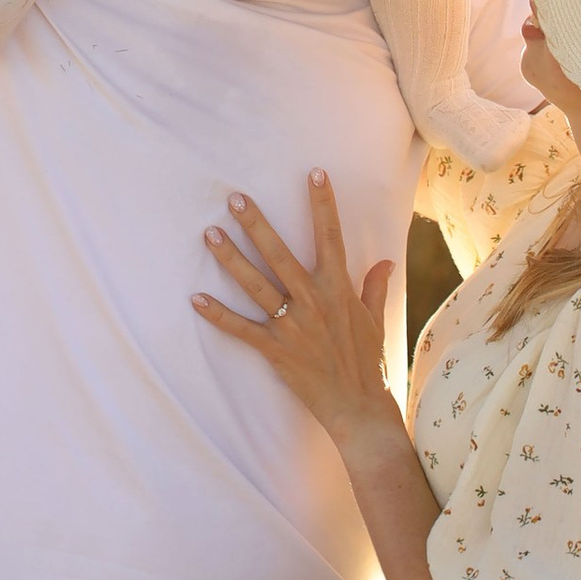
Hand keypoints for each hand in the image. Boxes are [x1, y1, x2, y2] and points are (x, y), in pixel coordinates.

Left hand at [191, 172, 400, 457]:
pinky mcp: (275, 350)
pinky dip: (217, 315)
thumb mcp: (375, 319)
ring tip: (209, 234)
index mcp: (338, 288)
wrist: (358, 406)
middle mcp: (313, 301)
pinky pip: (241, 329)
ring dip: (230, 259)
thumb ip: (375, 287)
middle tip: (235, 198)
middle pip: (279, 254)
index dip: (323, 203)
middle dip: (255, 224)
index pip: (331, 236)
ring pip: (255, 285)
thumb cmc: (367, 362)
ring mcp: (292, 325)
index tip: (314, 173)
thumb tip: (384, 261)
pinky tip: (195, 299)